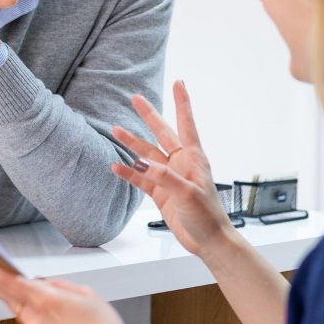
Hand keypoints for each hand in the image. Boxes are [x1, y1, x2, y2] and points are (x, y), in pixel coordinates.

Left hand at [0, 253, 143, 323]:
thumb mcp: (89, 295)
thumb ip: (59, 285)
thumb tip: (42, 282)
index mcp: (48, 301)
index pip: (8, 280)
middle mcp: (36, 321)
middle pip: (11, 296)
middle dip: (11, 286)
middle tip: (26, 283)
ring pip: (25, 314)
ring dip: (37, 310)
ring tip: (68, 319)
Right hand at [111, 81, 236, 259]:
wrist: (208, 241)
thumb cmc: (207, 215)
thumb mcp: (188, 194)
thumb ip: (166, 177)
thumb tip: (144, 163)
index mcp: (194, 158)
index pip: (186, 124)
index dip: (182, 103)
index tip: (178, 82)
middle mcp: (180, 163)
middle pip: (162, 134)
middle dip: (149, 116)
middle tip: (136, 98)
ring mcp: (169, 177)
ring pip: (147, 155)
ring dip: (132, 143)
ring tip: (115, 130)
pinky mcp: (160, 193)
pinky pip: (141, 179)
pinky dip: (129, 172)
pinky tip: (116, 165)